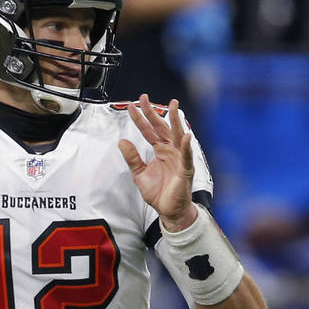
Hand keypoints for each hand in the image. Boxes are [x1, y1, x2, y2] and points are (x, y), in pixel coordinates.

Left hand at [118, 94, 197, 231]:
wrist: (169, 210)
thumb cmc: (159, 193)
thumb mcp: (139, 174)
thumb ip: (132, 158)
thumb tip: (122, 141)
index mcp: (160, 150)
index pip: (148, 130)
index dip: (140, 118)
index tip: (132, 106)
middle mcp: (170, 151)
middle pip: (161, 127)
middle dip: (153, 112)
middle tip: (145, 98)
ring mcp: (179, 158)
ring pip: (177, 135)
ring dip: (175, 120)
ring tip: (173, 106)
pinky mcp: (186, 170)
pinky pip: (186, 156)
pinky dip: (186, 147)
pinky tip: (185, 136)